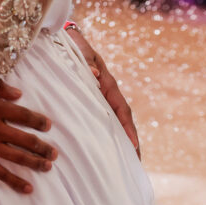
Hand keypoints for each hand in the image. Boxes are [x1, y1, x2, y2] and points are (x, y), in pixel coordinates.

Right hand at [0, 79, 56, 193]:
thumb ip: (0, 90)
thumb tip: (19, 94)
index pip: (25, 116)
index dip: (39, 121)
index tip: (48, 126)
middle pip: (26, 139)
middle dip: (43, 147)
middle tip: (55, 153)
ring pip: (18, 157)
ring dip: (35, 163)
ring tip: (48, 167)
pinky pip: (0, 172)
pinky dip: (15, 181)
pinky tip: (27, 187)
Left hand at [65, 26, 140, 156]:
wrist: (69, 39)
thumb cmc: (76, 45)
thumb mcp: (81, 50)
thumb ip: (87, 60)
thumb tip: (96, 76)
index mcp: (107, 84)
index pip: (121, 109)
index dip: (128, 127)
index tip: (133, 145)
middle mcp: (107, 94)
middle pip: (123, 121)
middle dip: (131, 142)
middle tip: (136, 164)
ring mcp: (101, 99)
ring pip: (114, 123)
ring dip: (121, 142)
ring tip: (126, 164)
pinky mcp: (92, 101)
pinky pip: (102, 120)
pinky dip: (107, 135)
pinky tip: (104, 150)